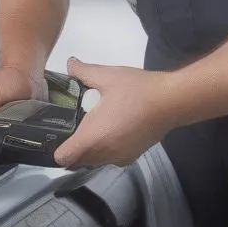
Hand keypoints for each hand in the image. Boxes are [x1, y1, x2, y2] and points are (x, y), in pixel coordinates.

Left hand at [55, 58, 177, 168]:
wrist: (172, 101)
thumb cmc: (137, 90)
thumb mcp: (107, 76)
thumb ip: (83, 72)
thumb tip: (70, 64)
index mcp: (93, 137)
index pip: (64, 158)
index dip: (55, 149)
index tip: (55, 135)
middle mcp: (105, 153)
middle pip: (77, 162)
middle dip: (71, 149)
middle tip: (70, 128)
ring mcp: (120, 157)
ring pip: (94, 162)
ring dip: (88, 151)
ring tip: (89, 128)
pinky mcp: (133, 156)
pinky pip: (110, 159)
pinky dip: (105, 151)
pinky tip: (109, 131)